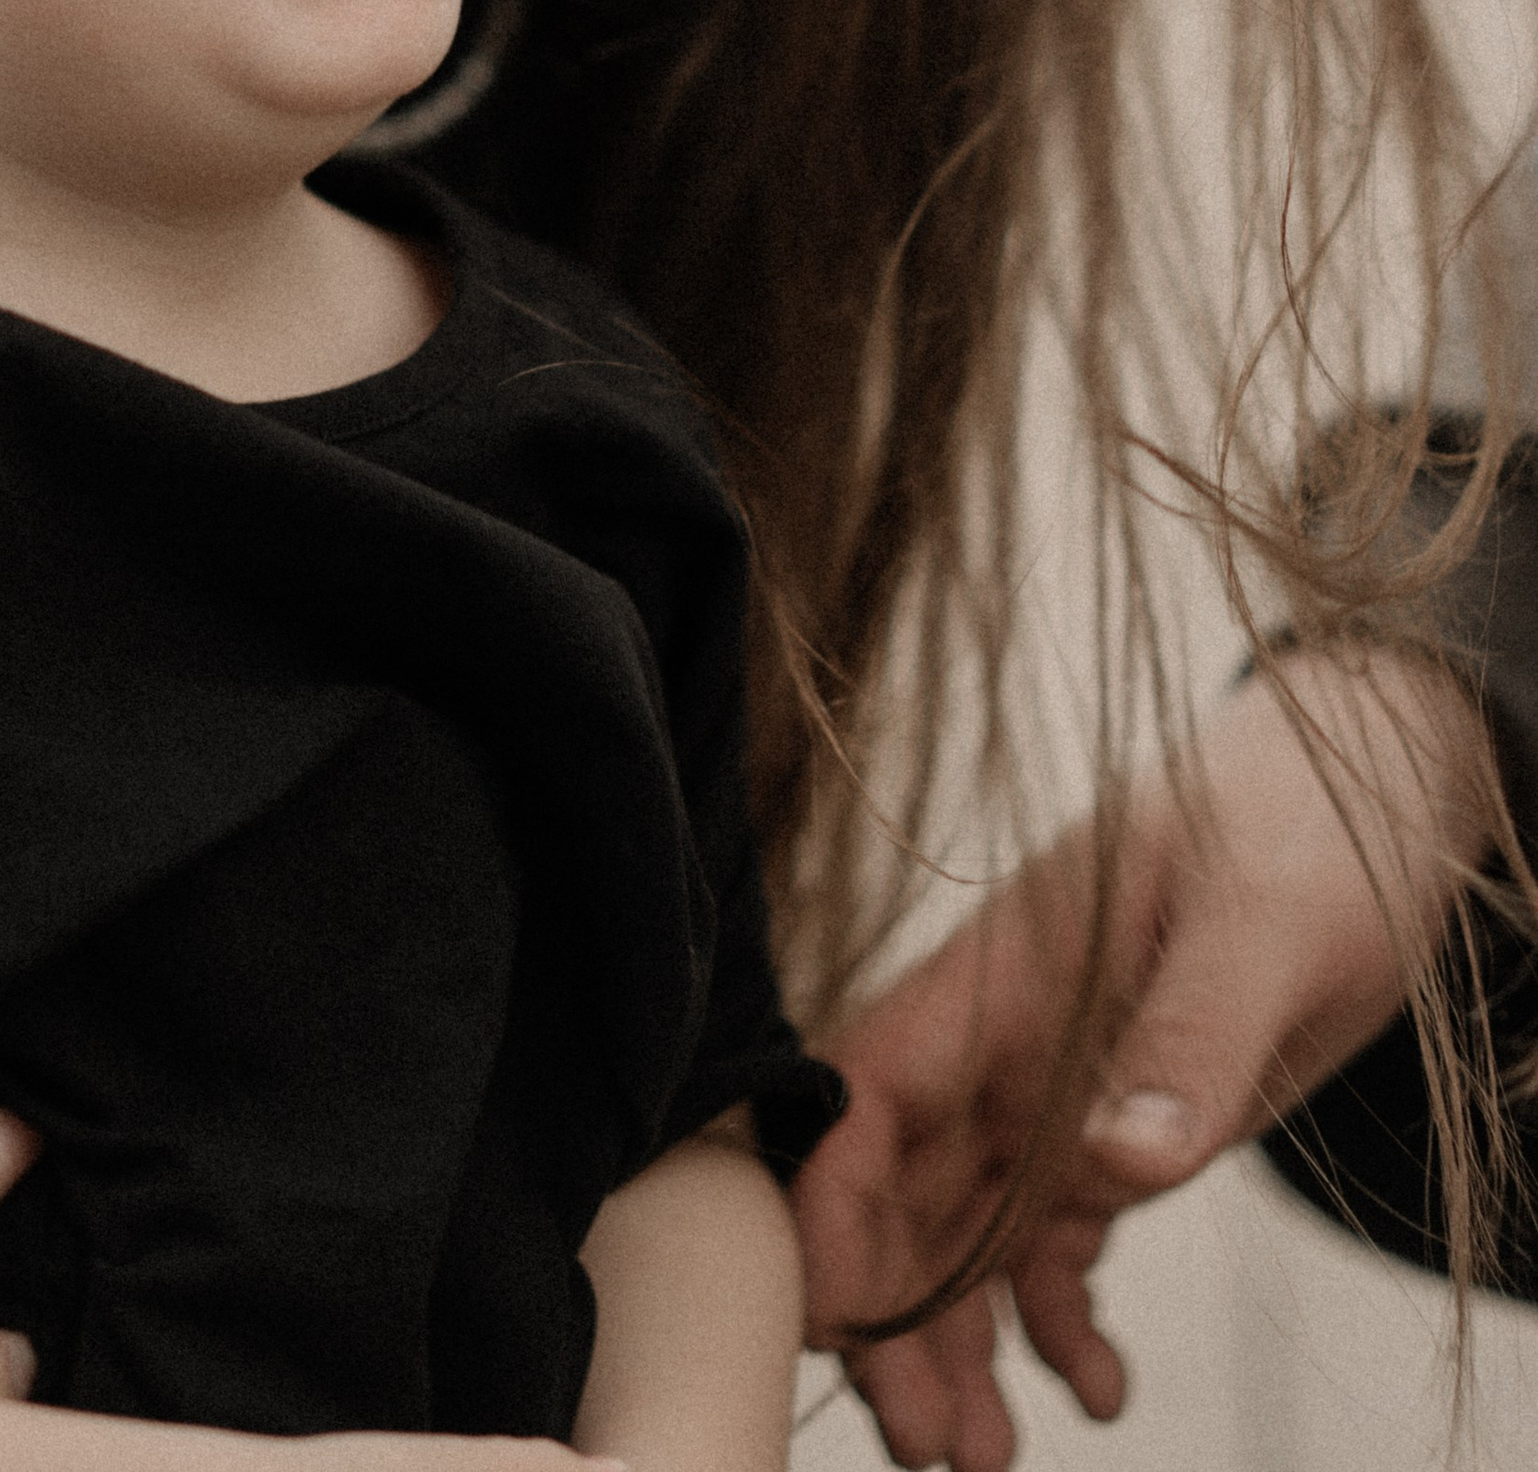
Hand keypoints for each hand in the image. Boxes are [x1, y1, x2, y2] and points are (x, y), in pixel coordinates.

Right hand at [793, 654, 1494, 1471]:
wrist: (1375, 796)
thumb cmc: (1307, 826)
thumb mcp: (1262, 926)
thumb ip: (1186, 1036)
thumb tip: (1120, 1162)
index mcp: (1007, 968)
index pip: (867, 1086)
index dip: (827, 1201)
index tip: (832, 1321)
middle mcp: (1007, 1034)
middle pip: (898, 1187)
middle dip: (892, 1320)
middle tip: (938, 1447)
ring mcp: (1054, 1082)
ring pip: (963, 1234)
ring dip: (960, 1346)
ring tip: (987, 1460)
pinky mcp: (1116, 1123)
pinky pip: (1054, 1243)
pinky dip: (1056, 1325)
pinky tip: (1095, 1387)